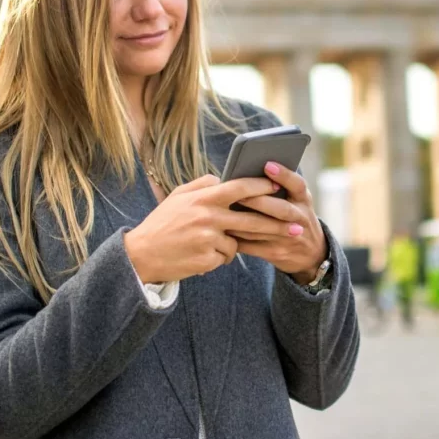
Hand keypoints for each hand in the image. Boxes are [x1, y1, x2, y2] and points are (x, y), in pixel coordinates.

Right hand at [124, 174, 292, 283]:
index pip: (240, 187)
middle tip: (298, 227)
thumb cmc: (162, 223)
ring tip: (235, 243)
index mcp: (203, 197)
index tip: (277, 185)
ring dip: (239, 243)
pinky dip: (219, 257)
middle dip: (278, 223)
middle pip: (252, 219)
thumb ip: (203, 185)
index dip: (262, 185)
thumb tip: (225, 178)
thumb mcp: (178, 196)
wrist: (140, 255)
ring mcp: (207, 239)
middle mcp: (207, 216)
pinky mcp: (206, 259)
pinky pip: (225, 257)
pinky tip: (202, 254)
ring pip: (239, 241)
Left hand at [227, 161, 327, 284]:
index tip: (267, 165)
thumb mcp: (297, 200)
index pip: (297, 185)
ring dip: (241, 220)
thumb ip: (282, 187)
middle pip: (281, 209)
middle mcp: (300, 217)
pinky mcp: (276, 253)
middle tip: (237, 193)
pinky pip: (252, 246)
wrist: (311, 252)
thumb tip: (250, 171)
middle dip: (258, 201)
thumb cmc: (296, 217)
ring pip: (262, 229)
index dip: (284, 175)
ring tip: (223, 211)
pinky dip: (236, 238)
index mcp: (303, 199)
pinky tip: (223, 229)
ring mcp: (289, 237)